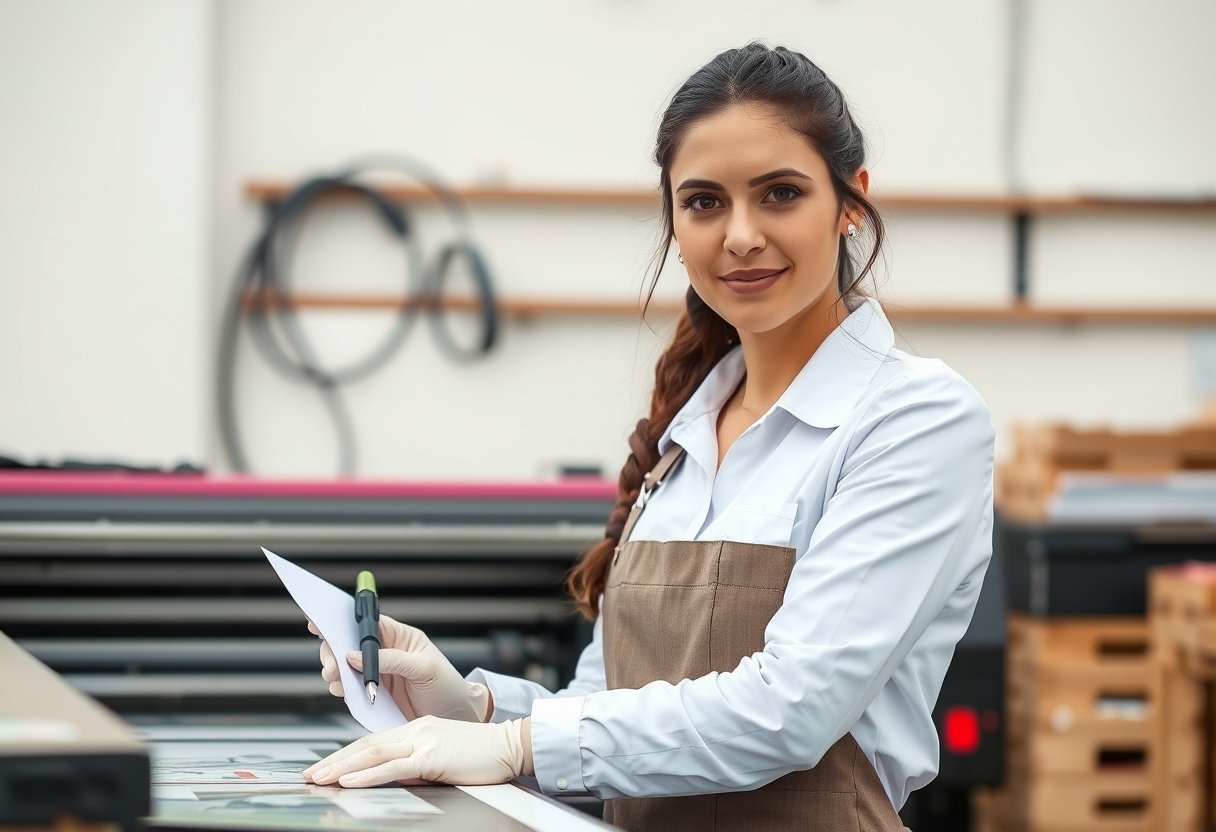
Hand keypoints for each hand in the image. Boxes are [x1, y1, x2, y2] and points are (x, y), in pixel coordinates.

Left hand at [302, 715, 532, 787]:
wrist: (509, 746)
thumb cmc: (482, 754)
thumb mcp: (442, 756)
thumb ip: (416, 763)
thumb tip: (393, 777)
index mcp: (417, 729)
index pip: (373, 742)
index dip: (345, 755)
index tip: (325, 768)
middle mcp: (415, 731)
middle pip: (365, 745)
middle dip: (334, 762)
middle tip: (309, 775)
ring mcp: (422, 741)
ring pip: (372, 754)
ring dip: (341, 767)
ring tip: (319, 778)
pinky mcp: (431, 756)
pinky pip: (392, 766)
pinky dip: (366, 774)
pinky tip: (348, 780)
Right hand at [309, 615, 490, 721]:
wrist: (455, 717)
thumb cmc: (447, 686)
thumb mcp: (424, 669)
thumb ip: (391, 660)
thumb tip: (354, 656)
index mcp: (399, 637)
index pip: (366, 622)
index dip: (342, 619)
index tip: (320, 622)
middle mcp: (385, 652)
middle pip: (348, 643)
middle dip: (333, 651)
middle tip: (331, 667)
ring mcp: (377, 673)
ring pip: (345, 666)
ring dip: (335, 671)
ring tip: (336, 680)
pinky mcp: (373, 694)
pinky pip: (350, 687)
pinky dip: (341, 687)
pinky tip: (342, 691)